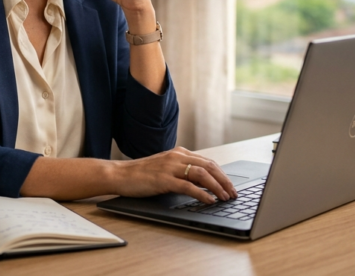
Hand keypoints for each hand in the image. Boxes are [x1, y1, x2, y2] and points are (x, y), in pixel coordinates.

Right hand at [109, 147, 237, 203]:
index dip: (222, 174)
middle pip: (209, 166)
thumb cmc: (141, 174)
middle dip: (224, 181)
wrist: (120, 174)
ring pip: (202, 174)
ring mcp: (170, 167)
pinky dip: (202, 194)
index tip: (231, 186)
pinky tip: (209, 200)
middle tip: (233, 193)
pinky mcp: (164, 179)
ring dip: (217, 187)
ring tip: (225, 197)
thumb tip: (204, 183)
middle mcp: (177, 157)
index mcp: (179, 153)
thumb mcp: (165, 168)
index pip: (208, 162)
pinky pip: (188, 186)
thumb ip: (182, 171)